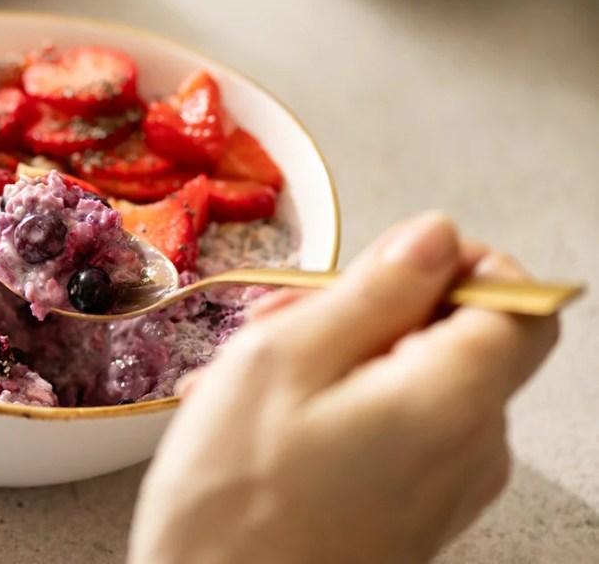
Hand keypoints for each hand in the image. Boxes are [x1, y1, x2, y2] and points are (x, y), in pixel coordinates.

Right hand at [128, 212, 559, 563]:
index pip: (520, 298)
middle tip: (281, 323)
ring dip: (336, 359)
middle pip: (455, 336)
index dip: (454, 265)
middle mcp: (471, 447)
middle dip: (368, 313)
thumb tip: (431, 239)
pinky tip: (266, 422)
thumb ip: (371, 290)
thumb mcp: (282, 358)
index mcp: (454, 398)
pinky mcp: (410, 513)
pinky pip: (392, 430)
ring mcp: (443, 488)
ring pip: (411, 380)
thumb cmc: (233, 504)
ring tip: (253, 382)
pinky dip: (336, 408)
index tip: (378, 271)